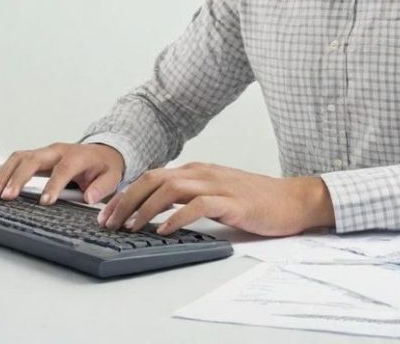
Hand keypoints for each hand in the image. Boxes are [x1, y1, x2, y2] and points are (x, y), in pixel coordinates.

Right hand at [0, 142, 124, 204]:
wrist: (102, 153)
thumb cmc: (104, 166)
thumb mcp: (112, 176)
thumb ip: (102, 187)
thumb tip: (89, 197)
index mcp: (78, 156)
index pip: (63, 169)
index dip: (53, 185)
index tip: (45, 202)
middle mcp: (58, 151)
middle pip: (34, 159)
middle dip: (19, 177)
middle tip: (8, 196)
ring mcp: (46, 152)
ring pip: (20, 157)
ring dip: (6, 174)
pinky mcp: (38, 156)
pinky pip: (18, 161)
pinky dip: (5, 172)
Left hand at [97, 162, 334, 236]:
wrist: (291, 199)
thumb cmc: (255, 198)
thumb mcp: (216, 191)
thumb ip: (190, 195)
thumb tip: (158, 209)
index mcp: (198, 170)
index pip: (153, 176)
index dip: (127, 194)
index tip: (108, 213)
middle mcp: (203, 172)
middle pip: (155, 179)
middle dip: (127, 200)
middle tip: (109, 222)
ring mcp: (218, 184)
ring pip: (171, 188)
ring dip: (146, 208)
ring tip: (131, 227)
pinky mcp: (232, 201)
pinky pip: (198, 205)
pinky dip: (177, 217)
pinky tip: (164, 230)